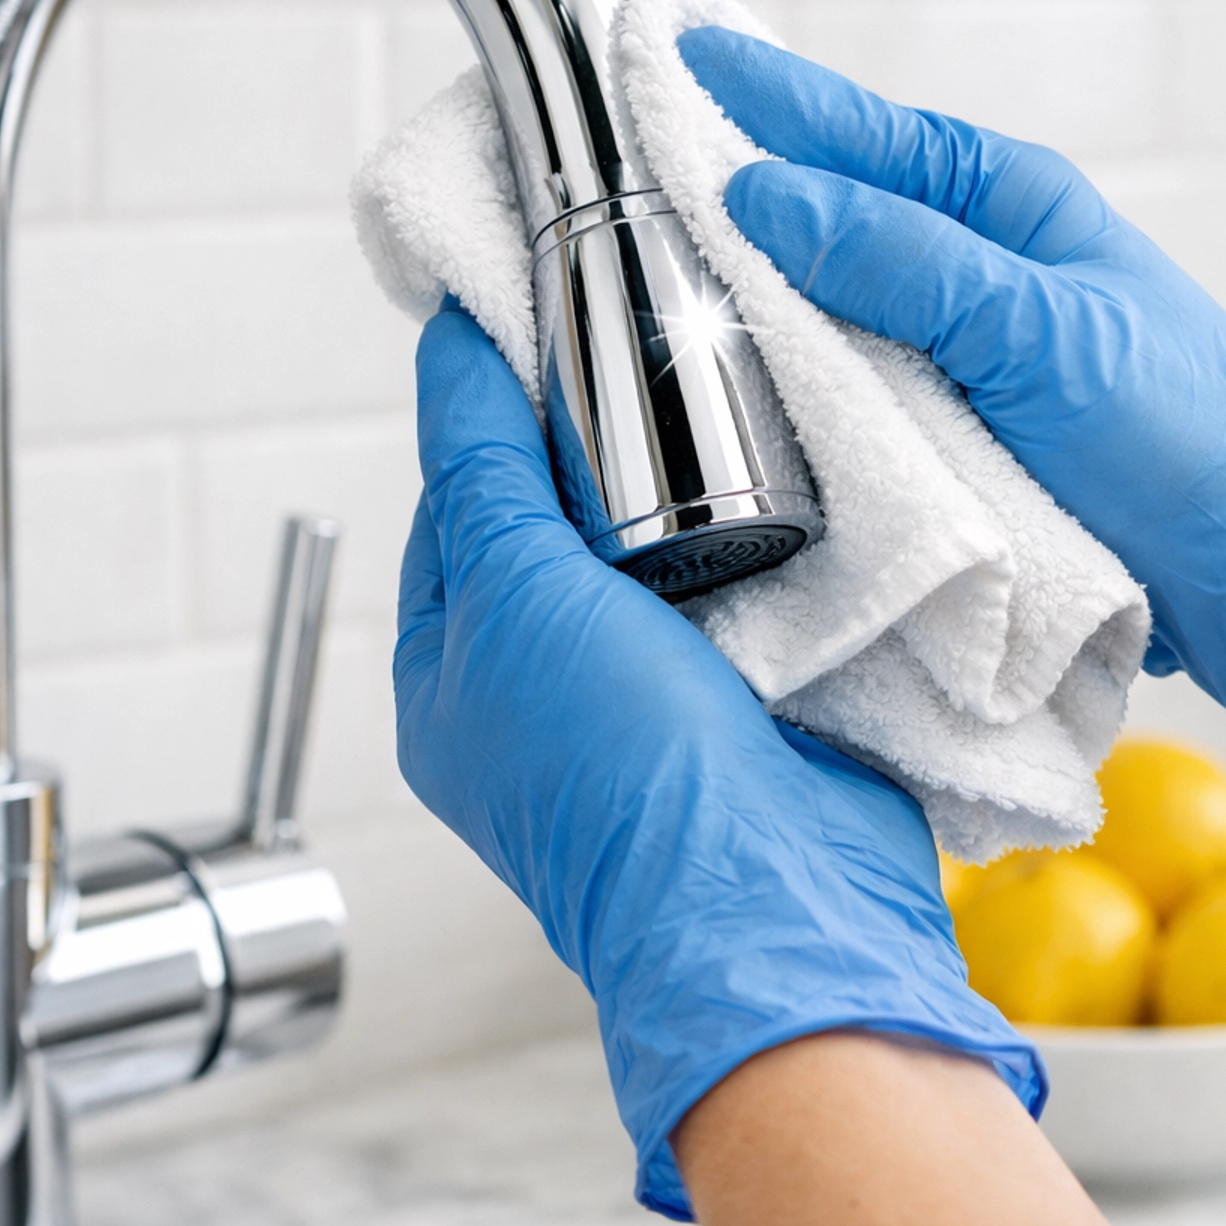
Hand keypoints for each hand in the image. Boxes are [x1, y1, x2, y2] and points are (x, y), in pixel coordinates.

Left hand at [396, 304, 1041, 1216]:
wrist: (774, 902)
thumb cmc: (618, 774)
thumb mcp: (513, 593)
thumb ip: (481, 466)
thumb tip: (448, 346)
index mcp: (447, 674)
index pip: (454, 505)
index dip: (490, 414)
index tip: (539, 322)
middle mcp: (535, 692)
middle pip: (555, 524)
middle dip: (597, 448)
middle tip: (641, 353)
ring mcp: (640, 703)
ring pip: (649, 554)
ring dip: (684, 491)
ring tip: (717, 404)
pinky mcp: (738, 703)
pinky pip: (732, 592)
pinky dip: (752, 542)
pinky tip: (779, 485)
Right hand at [687, 27, 1225, 709]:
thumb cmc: (1187, 433)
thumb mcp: (1035, 328)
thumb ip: (900, 260)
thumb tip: (765, 196)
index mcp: (1004, 205)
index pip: (855, 127)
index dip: (757, 89)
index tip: (668, 48)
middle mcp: (970, 269)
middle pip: (824, 208)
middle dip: (730, 175)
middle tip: (625, 141)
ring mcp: (950, 352)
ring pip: (821, 303)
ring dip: (746, 285)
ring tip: (646, 248)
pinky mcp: (939, 436)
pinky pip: (837, 390)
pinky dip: (782, 378)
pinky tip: (728, 379)